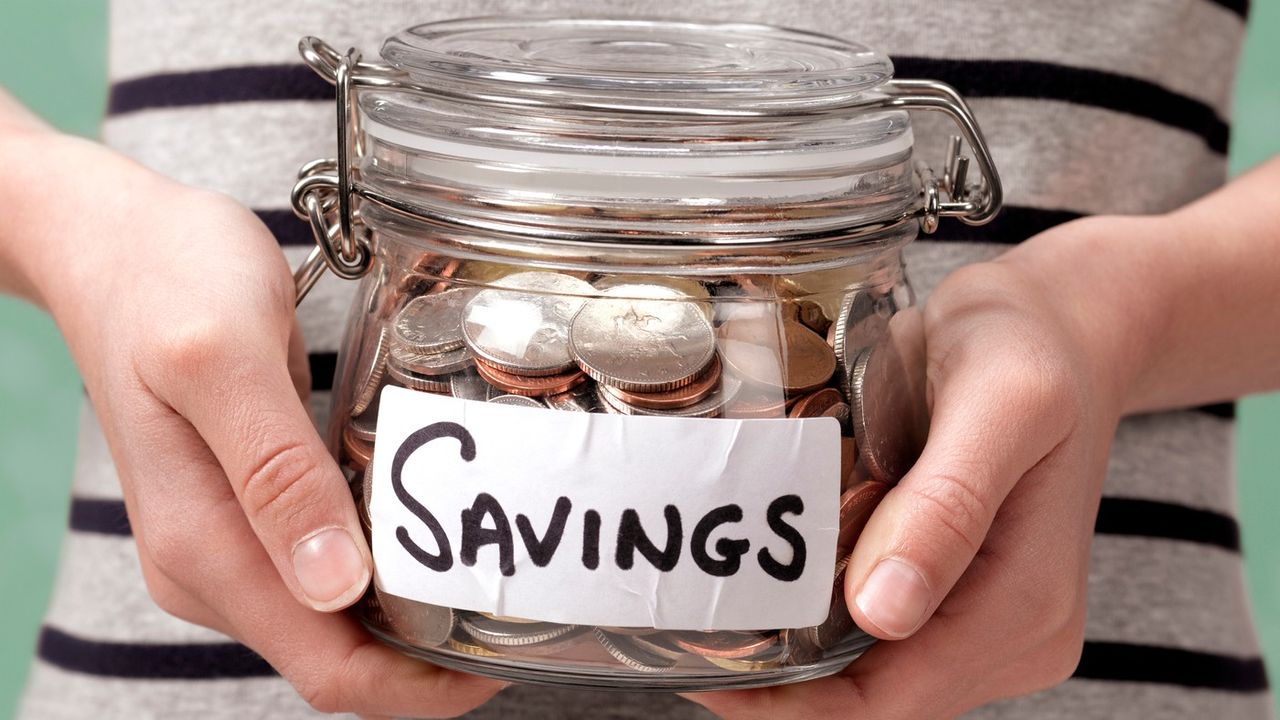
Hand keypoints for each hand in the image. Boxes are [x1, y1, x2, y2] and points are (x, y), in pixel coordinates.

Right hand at [11, 135, 502, 717]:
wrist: (115, 243)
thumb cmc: (165, 280)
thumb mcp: (223, 357)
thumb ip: (275, 471)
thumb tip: (335, 585)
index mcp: (203, 545)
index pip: (324, 667)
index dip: (417, 688)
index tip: (500, 663)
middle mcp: (212, 564)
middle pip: (338, 655)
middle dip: (429, 657)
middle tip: (523, 610)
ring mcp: (231, 539)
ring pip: (338, 619)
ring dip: (414, 616)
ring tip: (497, 577)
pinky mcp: (252, 508)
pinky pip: (331, 566)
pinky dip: (388, 567)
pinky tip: (438, 533)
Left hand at [687, 216, 1161, 717]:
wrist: (1057, 326)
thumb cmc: (1029, 346)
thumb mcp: (1000, 402)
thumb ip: (947, 506)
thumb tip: (885, 612)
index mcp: (1027, 602)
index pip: (891, 700)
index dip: (789, 705)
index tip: (702, 668)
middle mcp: (1018, 631)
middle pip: (875, 700)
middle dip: (780, 684)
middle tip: (688, 630)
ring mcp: (992, 621)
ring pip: (872, 676)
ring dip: (795, 658)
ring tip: (715, 611)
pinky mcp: (965, 596)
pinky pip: (881, 637)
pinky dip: (820, 625)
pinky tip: (772, 588)